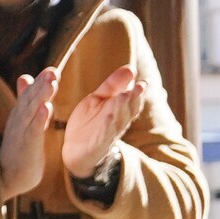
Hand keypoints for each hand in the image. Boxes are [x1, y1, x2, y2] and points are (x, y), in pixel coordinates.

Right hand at [0, 66, 58, 197]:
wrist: (9, 175)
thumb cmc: (19, 149)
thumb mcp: (23, 122)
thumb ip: (27, 101)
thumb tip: (25, 77)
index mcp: (20, 115)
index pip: (29, 95)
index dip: (39, 82)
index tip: (52, 69)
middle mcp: (19, 121)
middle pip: (29, 99)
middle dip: (41, 84)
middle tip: (53, 70)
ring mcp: (21, 132)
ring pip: (31, 111)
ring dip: (41, 96)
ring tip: (51, 83)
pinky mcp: (26, 146)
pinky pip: (32, 130)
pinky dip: (39, 118)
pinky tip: (47, 109)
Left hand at [62, 65, 145, 179]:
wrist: (76, 150)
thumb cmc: (90, 121)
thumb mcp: (99, 99)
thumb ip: (113, 85)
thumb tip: (131, 68)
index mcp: (120, 110)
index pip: (132, 100)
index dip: (138, 91)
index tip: (143, 81)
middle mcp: (118, 121)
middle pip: (128, 109)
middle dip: (133, 97)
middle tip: (139, 86)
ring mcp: (108, 132)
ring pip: (118, 119)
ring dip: (121, 108)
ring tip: (124, 95)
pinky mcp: (98, 142)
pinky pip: (104, 134)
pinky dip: (107, 126)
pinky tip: (108, 117)